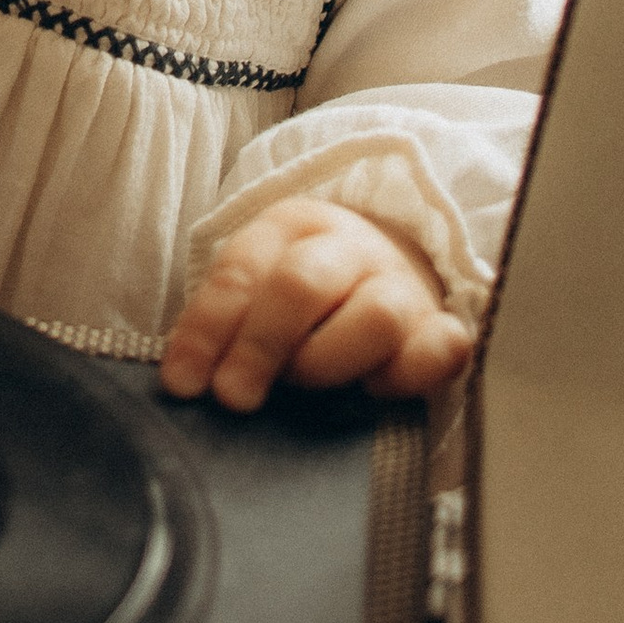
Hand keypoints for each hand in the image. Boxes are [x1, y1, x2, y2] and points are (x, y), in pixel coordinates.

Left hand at [158, 196, 471, 407]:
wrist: (391, 259)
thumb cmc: (304, 290)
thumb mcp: (257, 284)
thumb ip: (223, 323)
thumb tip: (185, 382)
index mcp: (291, 226)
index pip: (240, 271)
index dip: (205, 330)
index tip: (183, 384)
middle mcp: (349, 248)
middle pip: (302, 284)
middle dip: (260, 346)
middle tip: (234, 396)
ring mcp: (400, 285)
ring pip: (375, 316)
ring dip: (328, 360)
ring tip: (304, 383)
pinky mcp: (440, 327)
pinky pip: (440, 348)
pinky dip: (407, 375)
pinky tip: (373, 390)